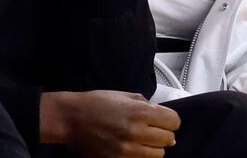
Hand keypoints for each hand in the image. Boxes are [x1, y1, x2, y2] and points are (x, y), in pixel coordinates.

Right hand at [42, 90, 179, 157]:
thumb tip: (162, 116)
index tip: (165, 120)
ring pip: (158, 154)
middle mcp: (136, 131)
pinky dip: (141, 155)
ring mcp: (128, 149)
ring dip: (153, 147)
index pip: (173, 121)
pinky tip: (132, 146)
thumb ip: (144, 104)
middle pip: (169, 139)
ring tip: (141, 139)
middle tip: (152, 129)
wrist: (72, 118)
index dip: (170, 120)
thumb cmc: (95, 103)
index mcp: (139, 111)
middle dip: (162, 133)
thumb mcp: (122, 95)